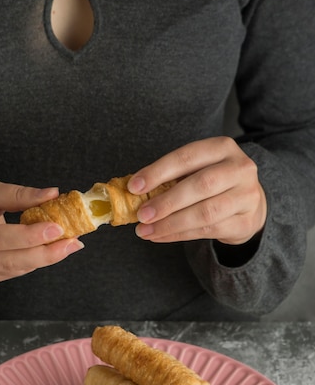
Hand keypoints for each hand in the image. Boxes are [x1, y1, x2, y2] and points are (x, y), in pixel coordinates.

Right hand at [0, 176, 83, 281]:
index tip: (57, 227)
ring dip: (44, 259)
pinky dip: (35, 261)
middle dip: (44, 254)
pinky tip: (53, 249)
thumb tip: (52, 194)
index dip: (28, 236)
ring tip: (70, 245)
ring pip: (13, 269)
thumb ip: (17, 193)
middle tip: (72, 242)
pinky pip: (13, 271)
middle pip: (7, 261)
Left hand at [128, 137, 266, 244]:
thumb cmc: (214, 184)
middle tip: (142, 215)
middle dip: (166, 202)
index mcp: (222, 148)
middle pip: (200, 185)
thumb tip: (134, 191)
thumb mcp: (197, 170)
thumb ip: (171, 177)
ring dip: (170, 224)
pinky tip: (161, 236)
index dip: (158, 172)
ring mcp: (247, 196)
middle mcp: (239, 169)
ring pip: (205, 213)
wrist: (250, 204)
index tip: (134, 186)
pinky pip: (208, 230)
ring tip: (146, 230)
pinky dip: (179, 235)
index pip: (187, 157)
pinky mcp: (246, 221)